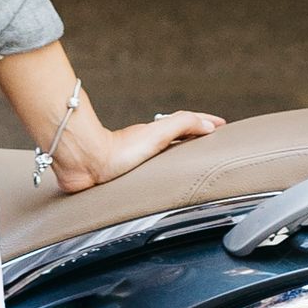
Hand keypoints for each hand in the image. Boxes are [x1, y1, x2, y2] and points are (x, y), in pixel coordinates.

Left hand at [49, 105, 223, 198]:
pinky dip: (159, 174)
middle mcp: (144, 146)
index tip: (221, 125)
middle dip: (192, 138)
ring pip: (160, 156)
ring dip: (175, 155)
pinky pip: (147, 175)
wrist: (86, 165)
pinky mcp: (122, 179)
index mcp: (155, 134)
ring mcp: (133, 161)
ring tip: (190, 162)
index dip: (203, 123)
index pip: (184, 124)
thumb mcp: (157, 133)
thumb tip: (209, 125)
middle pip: (173, 138)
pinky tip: (157, 184)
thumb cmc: (117, 150)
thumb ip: (183, 124)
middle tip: (210, 141)